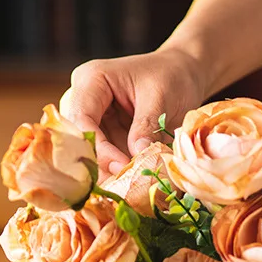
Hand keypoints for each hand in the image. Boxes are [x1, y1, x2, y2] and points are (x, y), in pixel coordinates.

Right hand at [59, 46, 205, 180]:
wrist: (181, 74)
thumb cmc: (170, 77)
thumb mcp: (161, 98)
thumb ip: (147, 126)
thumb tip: (138, 156)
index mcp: (91, 80)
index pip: (81, 119)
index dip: (98, 147)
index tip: (123, 167)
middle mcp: (84, 99)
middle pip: (79, 138)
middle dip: (99, 163)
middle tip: (123, 183)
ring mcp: (94, 119)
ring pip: (90, 152)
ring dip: (107, 171)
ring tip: (129, 187)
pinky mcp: (106, 135)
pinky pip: (105, 157)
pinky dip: (117, 170)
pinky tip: (131, 183)